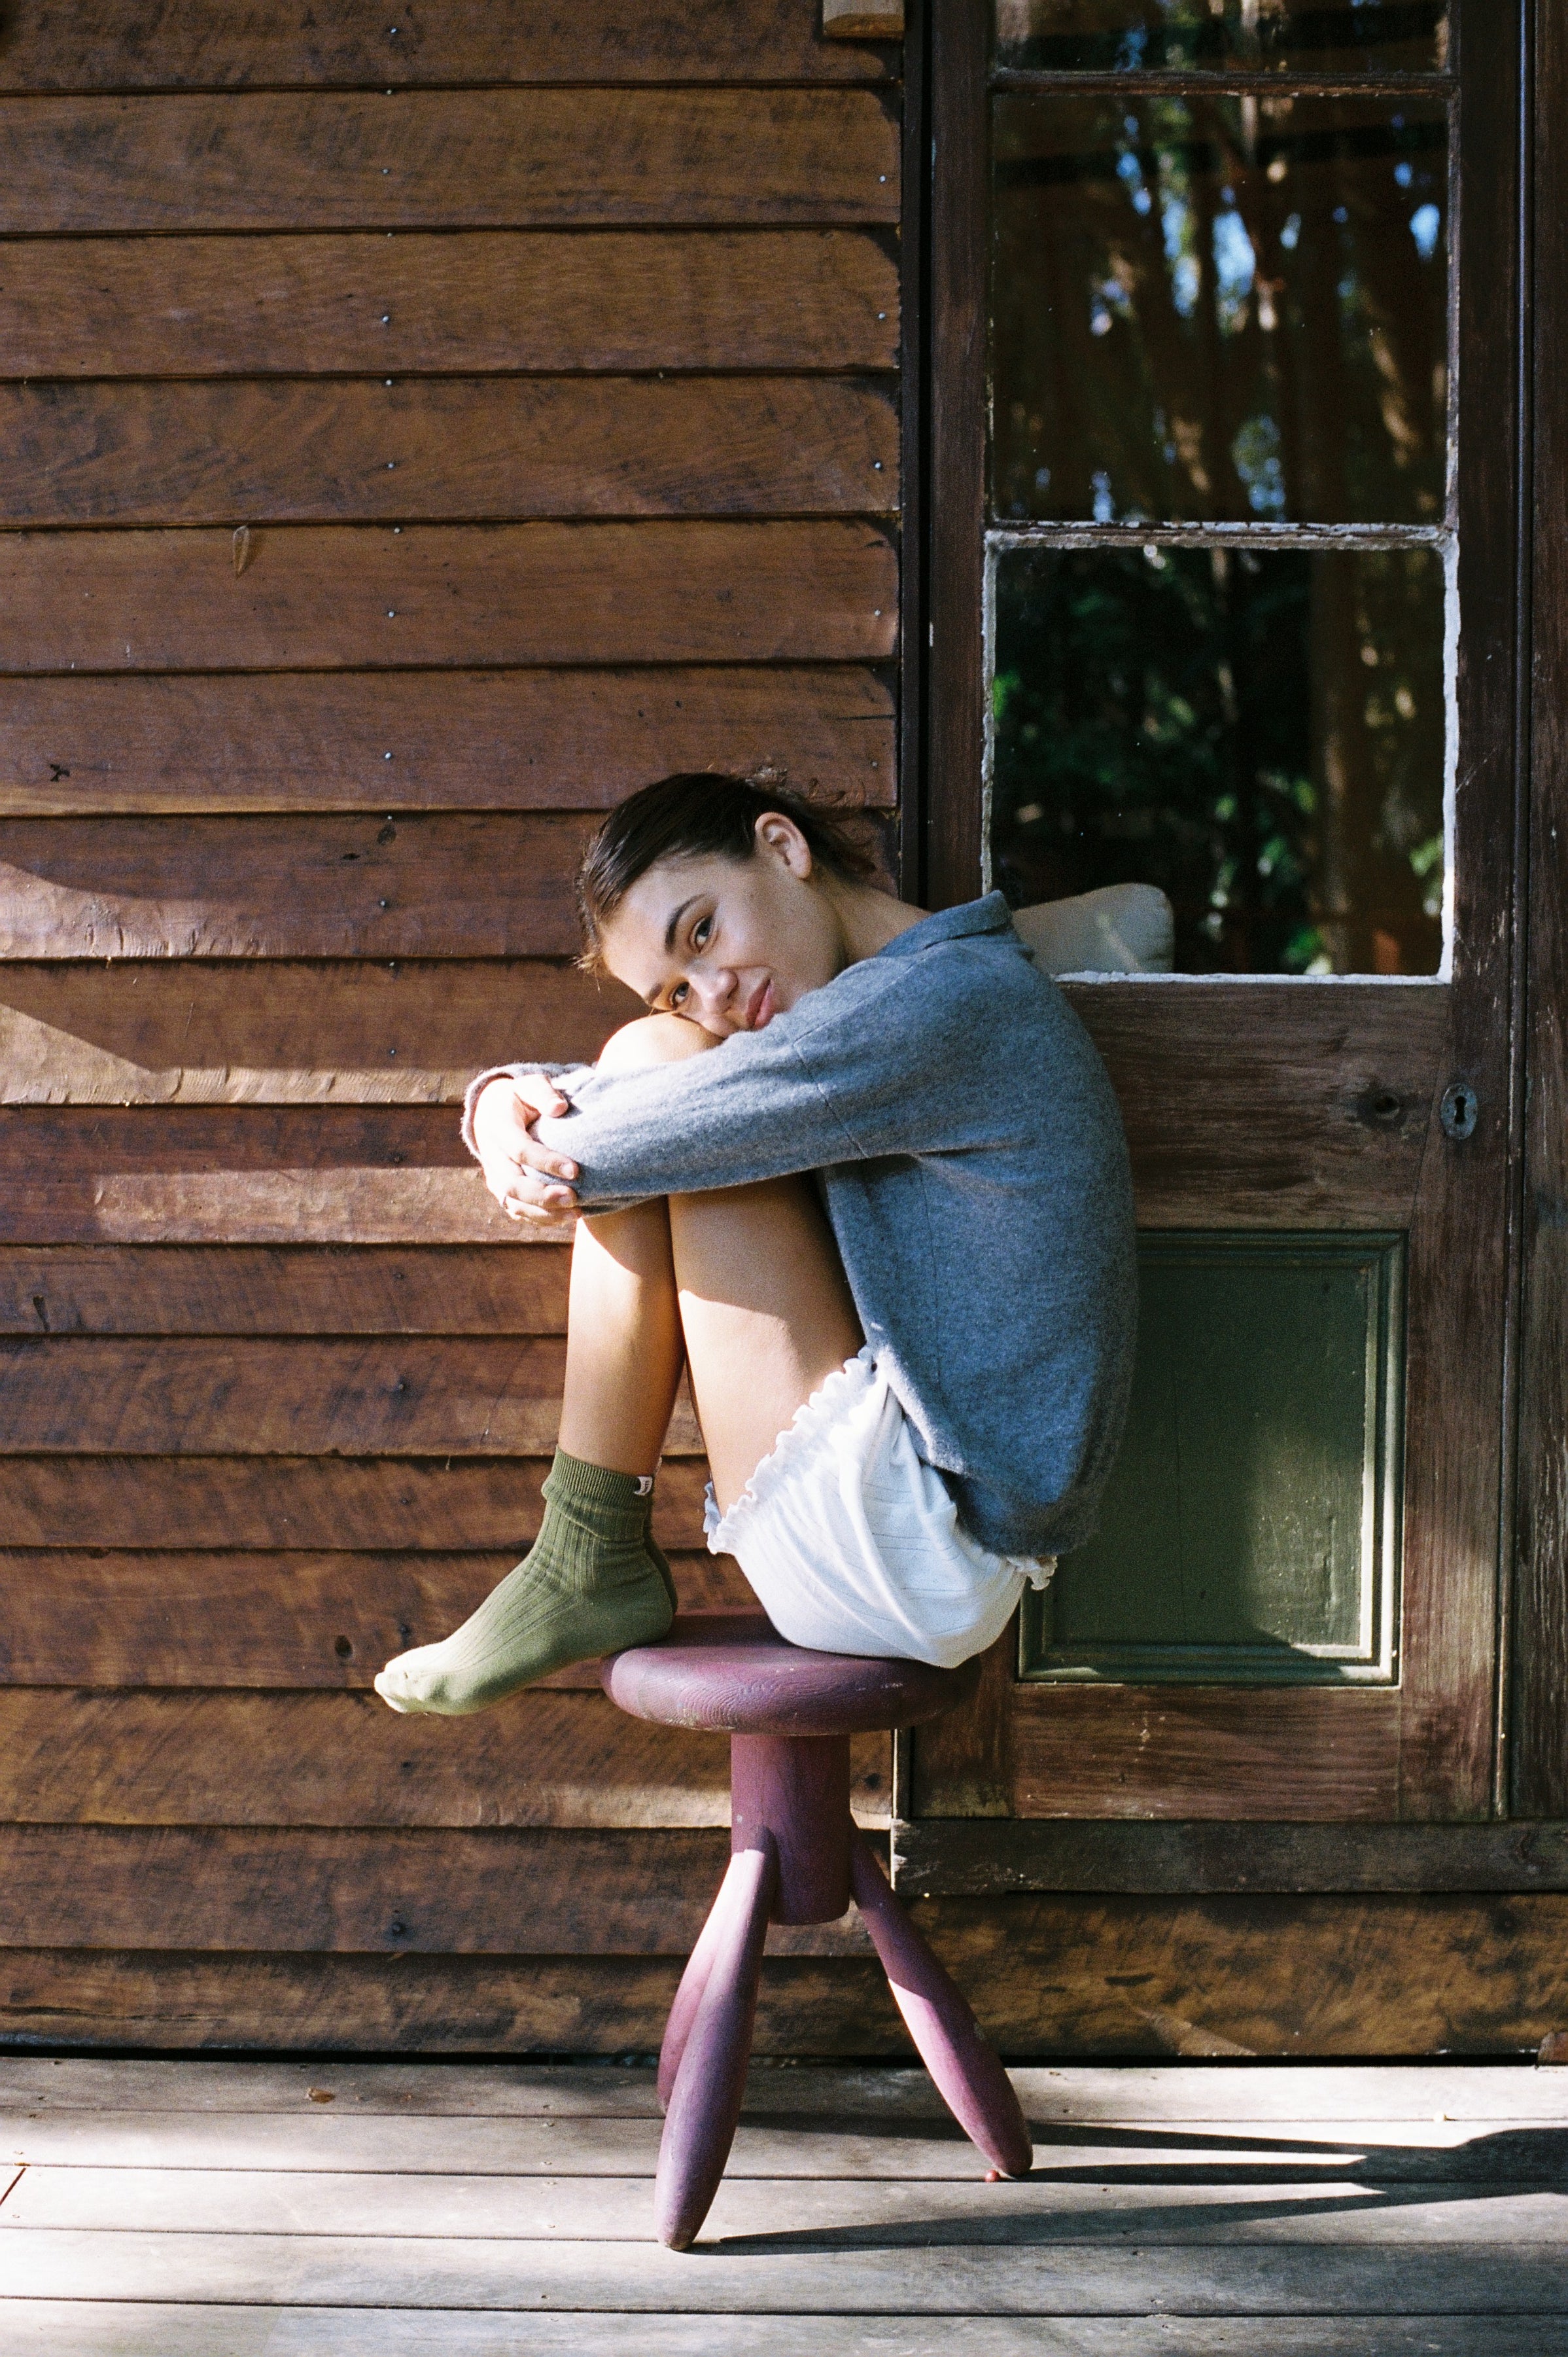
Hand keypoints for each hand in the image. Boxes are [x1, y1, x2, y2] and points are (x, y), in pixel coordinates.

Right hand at [472, 1074, 579, 1224]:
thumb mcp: (529, 1085)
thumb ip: (543, 1092)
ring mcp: (494, 1175)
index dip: (546, 1161)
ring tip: (576, 1212)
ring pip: (513, 1202)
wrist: (492, 1113)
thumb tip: (559, 1107)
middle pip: (512, 1183)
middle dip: (542, 1194)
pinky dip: (539, 1218)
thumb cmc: (519, 1098)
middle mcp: (491, 1155)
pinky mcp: (501, 1189)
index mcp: (497, 1127)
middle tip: (574, 1198)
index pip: (520, 1149)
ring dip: (543, 1212)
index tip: (575, 1170)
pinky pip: (516, 1210)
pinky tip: (566, 1217)